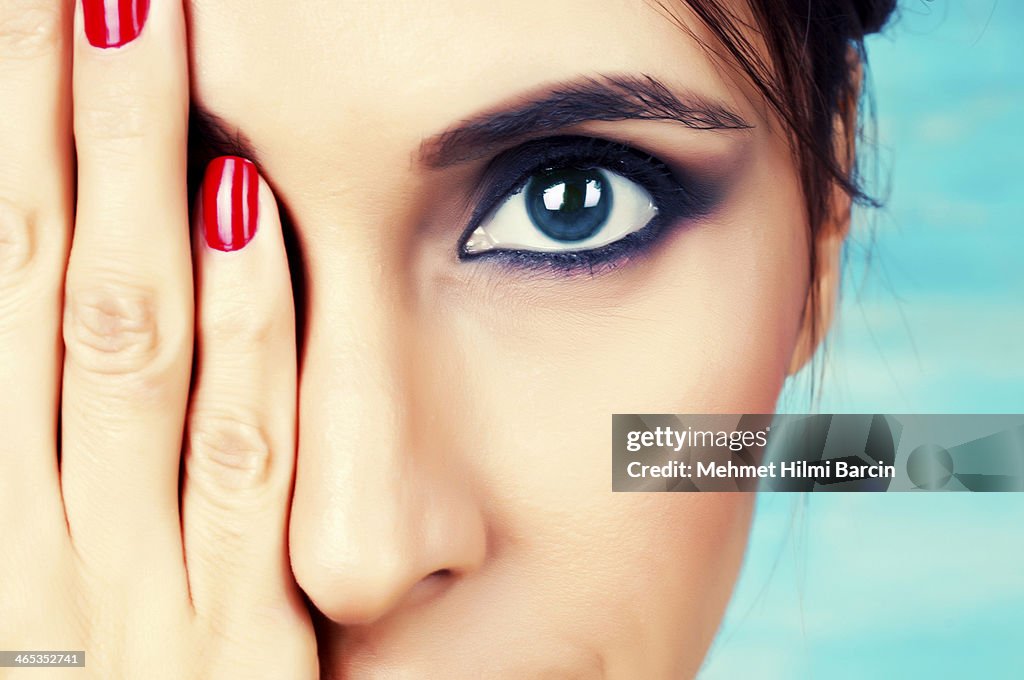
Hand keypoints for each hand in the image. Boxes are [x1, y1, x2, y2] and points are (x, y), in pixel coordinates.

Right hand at [0, 1, 315, 676]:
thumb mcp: (47, 596)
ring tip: (138, 25)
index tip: (22, 20)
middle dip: (50, 116)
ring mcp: (136, 580)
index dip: (0, 140)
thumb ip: (56, 464)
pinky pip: (237, 457)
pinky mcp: (234, 639)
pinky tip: (252, 201)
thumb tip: (59, 302)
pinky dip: (244, 325)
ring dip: (129, 172)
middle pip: (44, 278)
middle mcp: (40, 530)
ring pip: (124, 339)